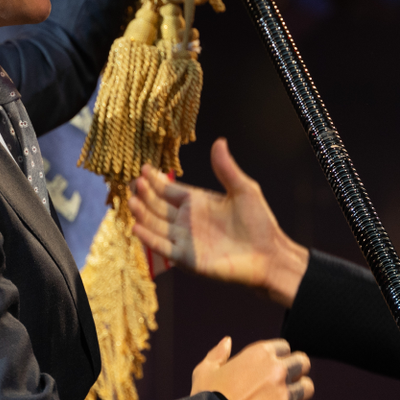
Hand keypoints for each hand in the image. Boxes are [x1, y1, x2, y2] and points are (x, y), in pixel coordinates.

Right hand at [132, 139, 309, 306]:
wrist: (268, 254)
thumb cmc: (259, 222)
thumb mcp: (244, 190)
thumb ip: (226, 168)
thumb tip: (219, 141)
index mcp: (197, 202)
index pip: (169, 189)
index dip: (156, 180)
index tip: (143, 169)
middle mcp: (187, 220)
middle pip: (158, 206)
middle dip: (144, 194)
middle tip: (132, 183)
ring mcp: (185, 239)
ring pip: (155, 224)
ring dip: (142, 214)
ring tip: (131, 201)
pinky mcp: (186, 258)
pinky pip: (162, 247)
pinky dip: (149, 238)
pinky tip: (136, 227)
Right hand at [191, 336, 312, 399]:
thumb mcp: (205, 371)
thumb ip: (218, 354)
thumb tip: (228, 341)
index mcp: (259, 354)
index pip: (285, 347)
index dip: (280, 357)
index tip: (274, 366)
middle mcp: (277, 370)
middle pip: (303, 363)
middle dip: (297, 370)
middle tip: (287, 381)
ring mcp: (286, 393)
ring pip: (307, 387)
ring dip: (298, 393)